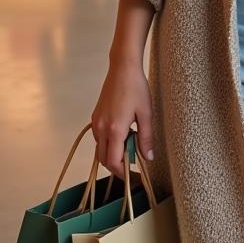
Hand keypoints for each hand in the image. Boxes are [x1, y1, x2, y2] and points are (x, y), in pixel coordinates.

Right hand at [91, 57, 154, 179]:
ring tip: (131, 144)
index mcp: (115, 130)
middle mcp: (101, 129)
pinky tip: (123, 134)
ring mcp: (96, 123)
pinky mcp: (95, 117)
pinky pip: (99, 138)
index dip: (122, 172)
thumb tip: (148, 157)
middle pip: (104, 159)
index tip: (133, 174)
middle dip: (117, 165)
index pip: (113, 161)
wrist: (122, 68)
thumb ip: (147, 137)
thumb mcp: (146, 113)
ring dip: (113, 153)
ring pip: (100, 149)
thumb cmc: (137, 88)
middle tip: (133, 162)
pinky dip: (108, 143)